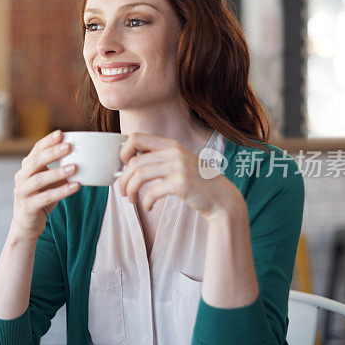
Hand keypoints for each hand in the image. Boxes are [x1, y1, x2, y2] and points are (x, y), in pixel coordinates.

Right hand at [11, 130, 79, 238]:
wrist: (26, 224)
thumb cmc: (41, 198)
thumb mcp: (49, 182)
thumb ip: (59, 170)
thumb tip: (83, 157)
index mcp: (26, 168)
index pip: (36, 150)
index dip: (47, 141)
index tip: (61, 133)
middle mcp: (21, 178)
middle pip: (35, 162)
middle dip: (52, 153)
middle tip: (68, 147)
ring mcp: (22, 192)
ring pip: (39, 180)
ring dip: (57, 172)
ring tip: (74, 168)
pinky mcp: (28, 207)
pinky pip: (46, 197)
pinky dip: (61, 191)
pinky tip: (75, 187)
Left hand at [117, 133, 242, 219]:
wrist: (222, 198)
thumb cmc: (196, 183)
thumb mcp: (179, 163)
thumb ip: (159, 159)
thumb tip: (128, 164)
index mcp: (171, 144)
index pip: (136, 137)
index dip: (123, 151)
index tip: (123, 167)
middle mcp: (174, 152)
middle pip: (134, 161)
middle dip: (123, 179)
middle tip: (123, 191)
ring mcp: (179, 167)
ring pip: (139, 175)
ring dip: (130, 190)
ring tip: (131, 200)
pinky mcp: (181, 184)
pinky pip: (152, 192)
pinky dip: (145, 202)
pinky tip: (148, 207)